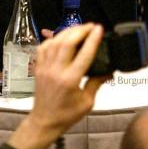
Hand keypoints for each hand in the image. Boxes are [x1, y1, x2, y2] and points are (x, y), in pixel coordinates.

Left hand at [7, 24, 107, 148]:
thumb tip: (109, 71)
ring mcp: (45, 68)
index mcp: (70, 80)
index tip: (99, 29)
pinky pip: (44, 47)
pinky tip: (61, 37)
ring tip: (79, 28)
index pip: (84, 54)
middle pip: (67, 42)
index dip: (93, 39)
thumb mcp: (87, 102)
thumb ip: (97, 83)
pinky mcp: (38, 68)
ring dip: (67, 32)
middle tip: (91, 26)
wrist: (44, 122)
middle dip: (80, 30)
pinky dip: (53, 39)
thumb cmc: (65, 115)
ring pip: (54, 42)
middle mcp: (56, 71)